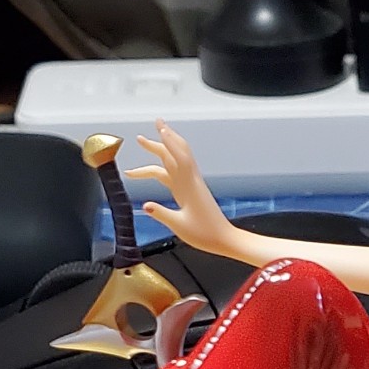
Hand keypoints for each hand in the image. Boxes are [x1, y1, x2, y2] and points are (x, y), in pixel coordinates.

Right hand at [127, 120, 240, 255]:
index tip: (160, 129)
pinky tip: (155, 166)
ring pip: (174, 161)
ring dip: (161, 150)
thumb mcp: (179, 226)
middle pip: (174, 154)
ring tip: (145, 142)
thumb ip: (161, 214)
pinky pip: (175, 173)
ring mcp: (190, 185)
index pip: (178, 158)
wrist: (224, 238)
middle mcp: (190, 181)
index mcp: (189, 187)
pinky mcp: (190, 190)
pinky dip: (163, 166)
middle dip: (161, 140)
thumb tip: (145, 205)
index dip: (170, 143)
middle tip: (144, 132)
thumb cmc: (205, 234)